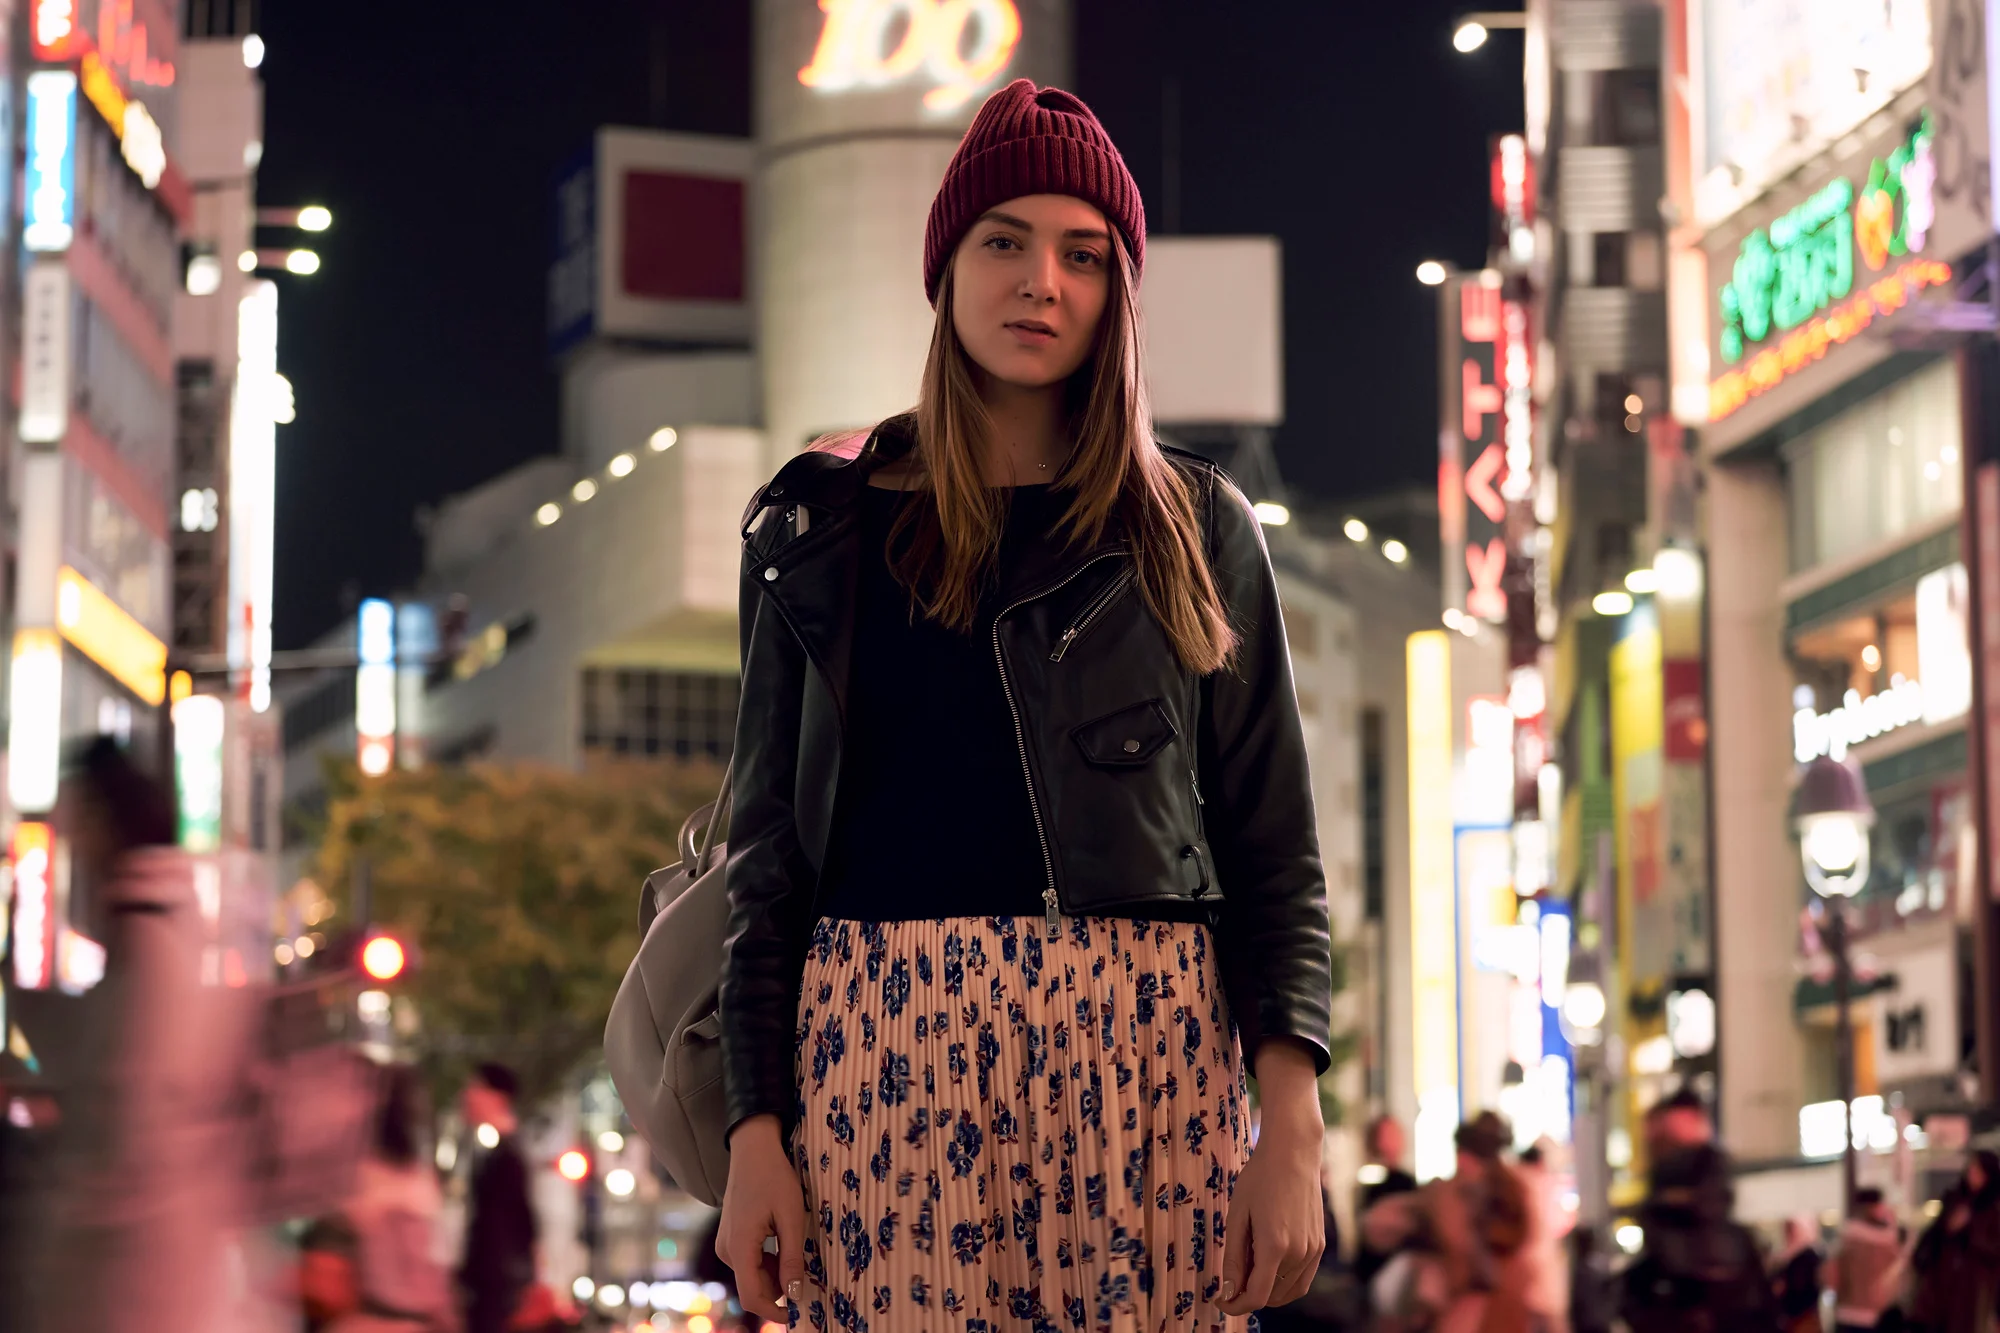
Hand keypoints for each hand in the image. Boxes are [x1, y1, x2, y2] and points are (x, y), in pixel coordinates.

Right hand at [716, 1115, 808, 1323]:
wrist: (752, 1148)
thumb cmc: (774, 1178)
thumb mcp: (792, 1217)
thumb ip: (792, 1257)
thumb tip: (795, 1293)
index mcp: (740, 1246)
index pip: (752, 1296)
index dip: (774, 1311)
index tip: (797, 1314)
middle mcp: (727, 1250)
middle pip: (753, 1286)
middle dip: (779, 1287)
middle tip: (805, 1271)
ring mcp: (725, 1243)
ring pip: (752, 1274)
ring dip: (774, 1272)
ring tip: (793, 1244)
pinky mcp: (729, 1237)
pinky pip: (749, 1261)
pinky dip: (767, 1260)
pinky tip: (780, 1239)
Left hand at [1220, 1040, 1325, 1316]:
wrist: (1293, 1153)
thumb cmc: (1259, 1178)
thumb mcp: (1237, 1216)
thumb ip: (1233, 1257)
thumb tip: (1228, 1291)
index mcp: (1275, 1246)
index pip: (1256, 1297)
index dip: (1235, 1305)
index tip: (1219, 1300)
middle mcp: (1299, 1254)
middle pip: (1271, 1298)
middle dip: (1248, 1295)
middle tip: (1230, 1277)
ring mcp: (1313, 1251)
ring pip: (1288, 1292)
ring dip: (1267, 1291)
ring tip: (1248, 1268)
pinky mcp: (1320, 1245)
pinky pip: (1302, 1279)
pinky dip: (1284, 1284)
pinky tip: (1268, 1267)